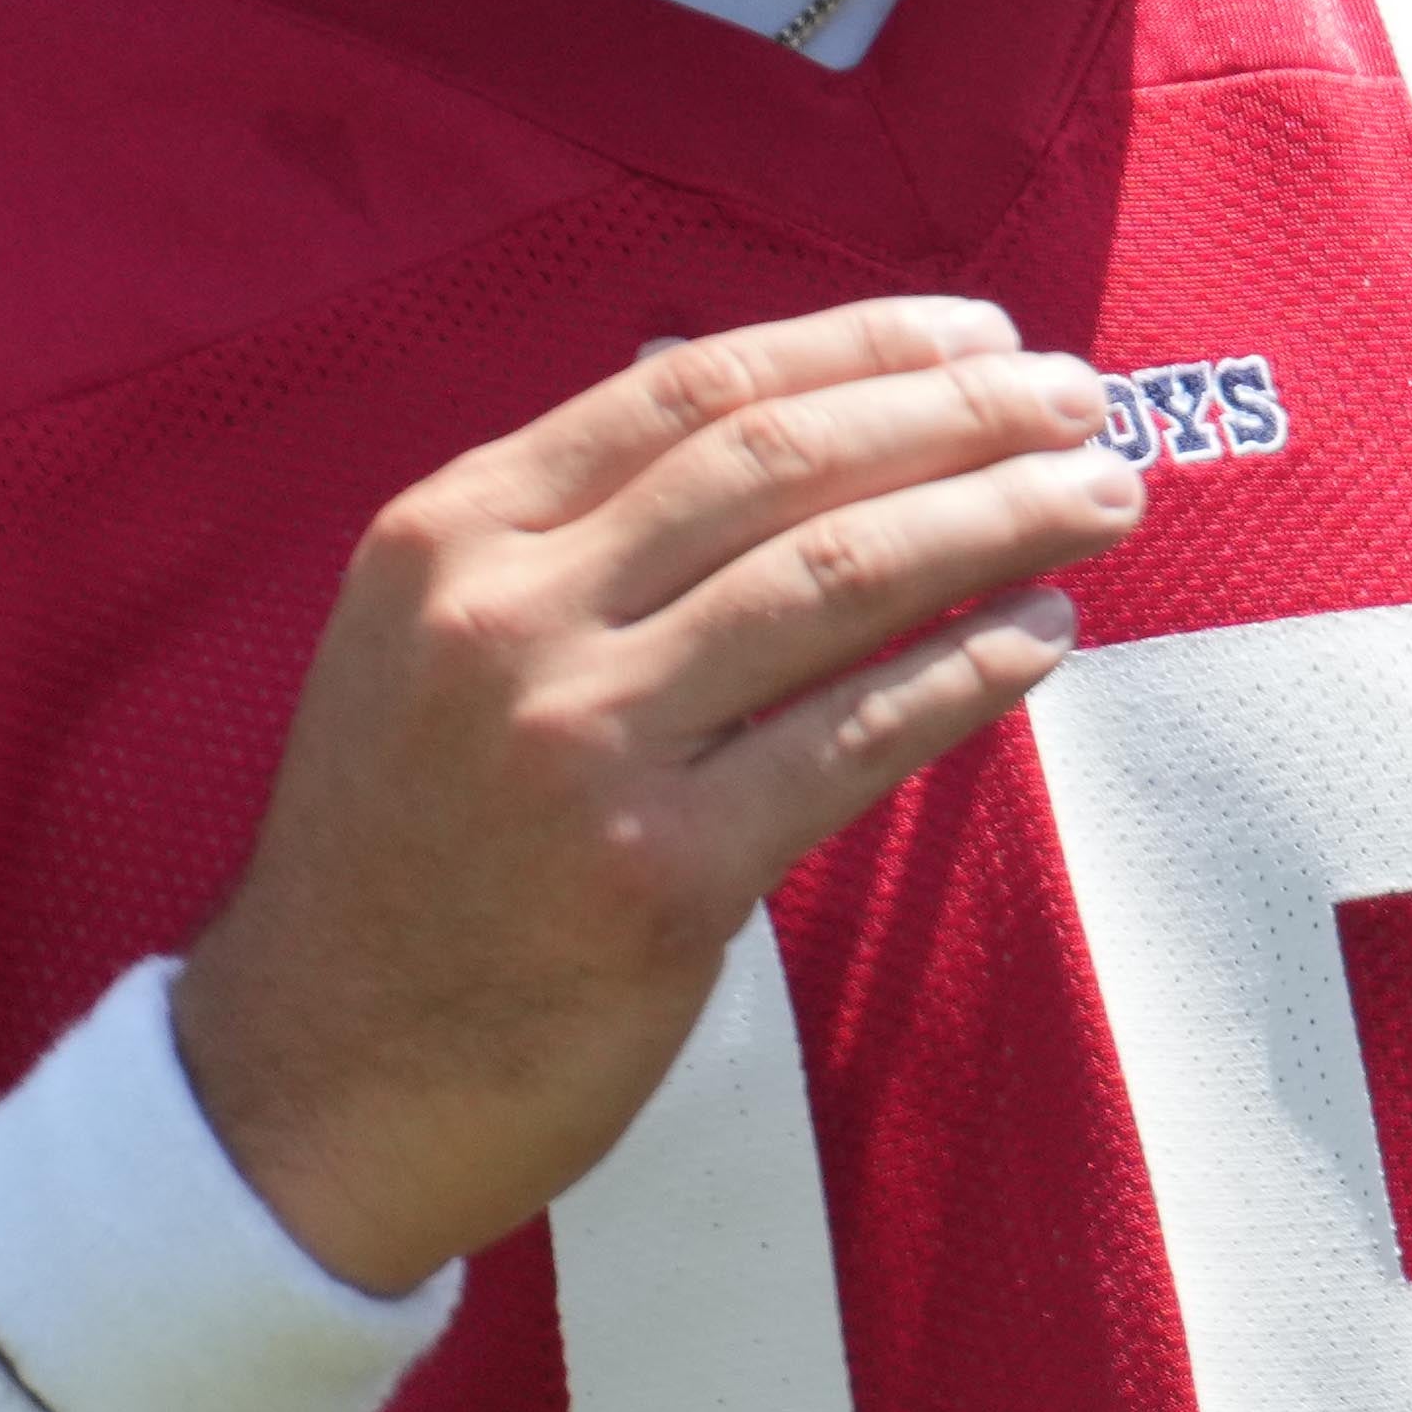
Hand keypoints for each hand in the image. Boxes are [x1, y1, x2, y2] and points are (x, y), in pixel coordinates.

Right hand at [176, 295, 1140, 1289]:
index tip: (980, 332)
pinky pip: (856, 739)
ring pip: (836, 581)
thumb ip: (569, 528)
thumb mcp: (422, 643)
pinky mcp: (662, 876)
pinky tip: (1046, 633)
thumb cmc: (398, 849)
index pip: (693, 388)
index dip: (861, 346)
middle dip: (959, 415)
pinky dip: (969, 671)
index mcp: (450, 536)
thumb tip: (767, 400)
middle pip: (783, 464)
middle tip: (1080, 397)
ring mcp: (582, 748)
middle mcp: (509, 620)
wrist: (310, 1080)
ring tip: (1101, 497)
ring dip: (998, 522)